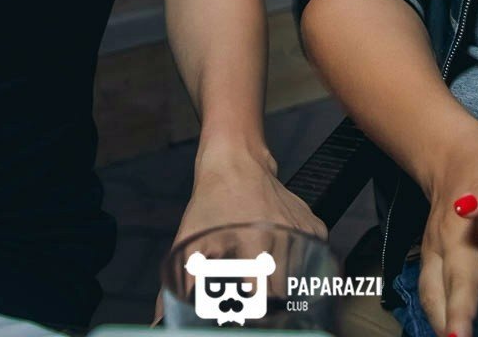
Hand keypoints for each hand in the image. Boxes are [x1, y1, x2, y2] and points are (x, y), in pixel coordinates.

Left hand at [156, 146, 324, 321]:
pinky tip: (282, 264)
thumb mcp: (190, 240)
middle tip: (254, 307)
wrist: (237, 159)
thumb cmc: (211, 202)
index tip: (247, 315)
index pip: (266, 297)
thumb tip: (161, 319)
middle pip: (286, 293)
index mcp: (256, 242)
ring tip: (266, 287)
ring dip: (286, 289)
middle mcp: (285, 236)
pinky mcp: (315, 227)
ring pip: (302, 279)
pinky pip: (314, 261)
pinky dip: (300, 269)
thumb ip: (180, 282)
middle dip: (271, 306)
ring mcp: (304, 231)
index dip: (257, 313)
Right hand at [417, 129, 477, 336]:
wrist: (452, 154)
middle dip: (462, 303)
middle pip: (459, 268)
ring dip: (444, 314)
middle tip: (464, 335)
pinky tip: (445, 334)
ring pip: (436, 282)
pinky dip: (435, 312)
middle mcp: (457, 228)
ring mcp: (437, 242)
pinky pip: (428, 287)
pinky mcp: (427, 253)